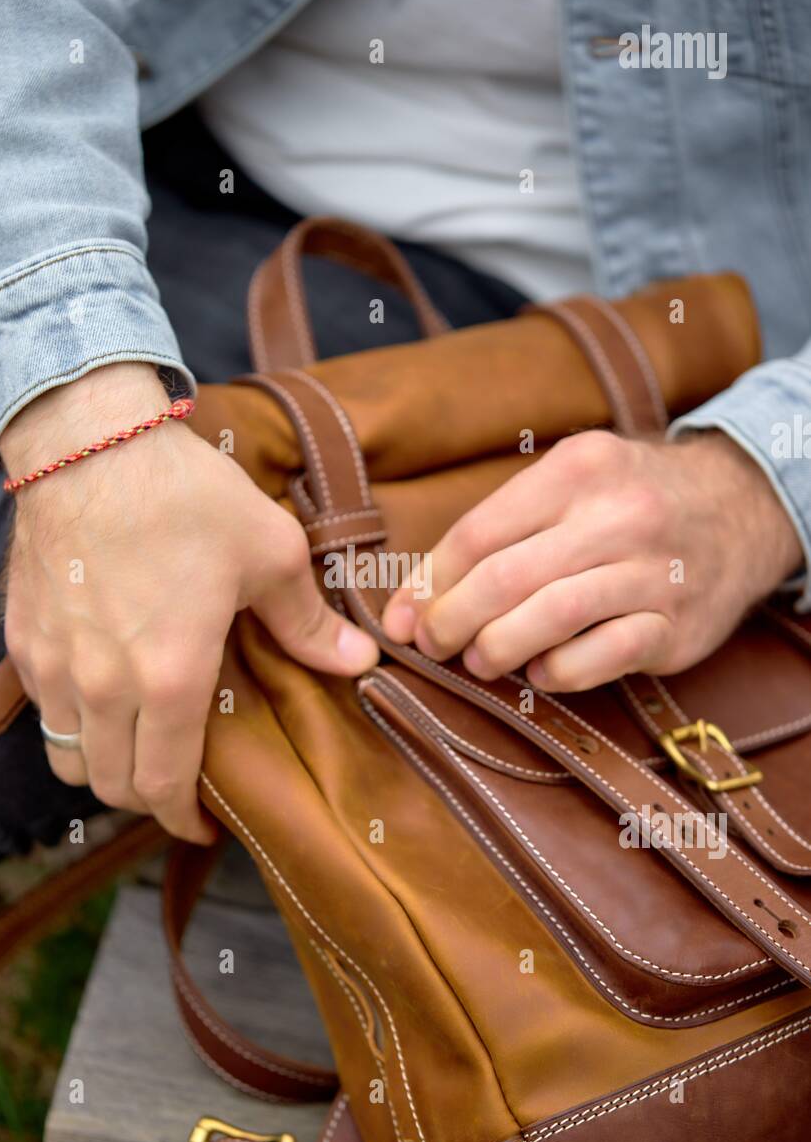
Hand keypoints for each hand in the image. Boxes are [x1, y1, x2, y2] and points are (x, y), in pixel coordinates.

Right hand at [1, 364, 377, 841]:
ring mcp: (57, 667)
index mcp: (170, 679)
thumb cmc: (184, 494)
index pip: (167, 787)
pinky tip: (100, 698)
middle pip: (113, 786)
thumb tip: (356, 663)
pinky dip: (72, 725)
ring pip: (69, 758)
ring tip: (137, 748)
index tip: (204, 825)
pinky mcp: (25, 641)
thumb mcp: (269, 552)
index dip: (185, 821)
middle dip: (149, 799)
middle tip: (179, 785)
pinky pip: (45, 712)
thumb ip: (307, 622)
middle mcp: (104, 688)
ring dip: (104, 768)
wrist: (90, 442)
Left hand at [382, 430, 802, 691]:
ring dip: (497, 648)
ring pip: (551, 617)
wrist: (740, 508)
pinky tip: (541, 672)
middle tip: (433, 645)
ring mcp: (653, 572)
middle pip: (506, 577)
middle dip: (451, 621)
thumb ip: (495, 532)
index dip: (430, 583)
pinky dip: (558, 672)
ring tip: (479, 661)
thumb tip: (408, 605)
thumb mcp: (571, 483)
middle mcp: (618, 515)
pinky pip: (601, 657)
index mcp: (578, 468)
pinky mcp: (676, 625)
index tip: (402, 618)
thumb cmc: (628, 502)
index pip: (479, 533)